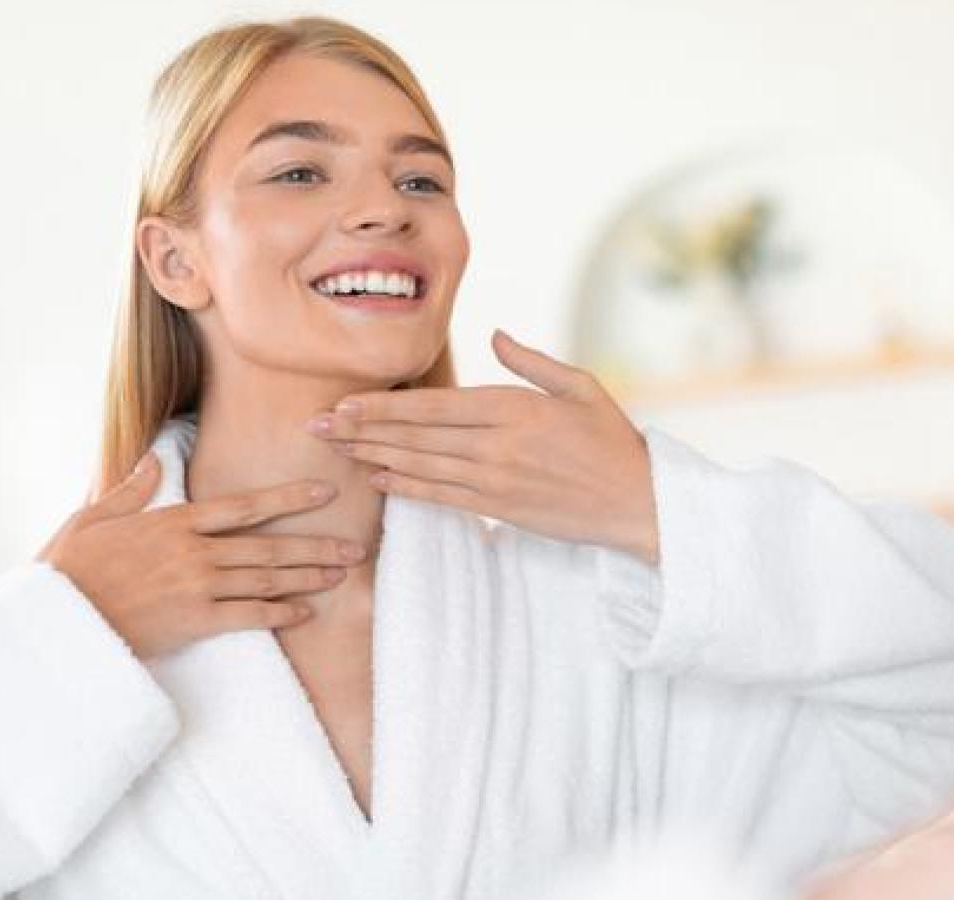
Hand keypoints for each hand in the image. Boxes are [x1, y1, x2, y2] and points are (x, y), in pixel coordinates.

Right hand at [38, 453, 369, 659]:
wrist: (57, 620)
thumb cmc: (70, 569)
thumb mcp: (94, 518)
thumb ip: (131, 490)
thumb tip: (152, 461)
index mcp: (173, 521)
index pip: (244, 506)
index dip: (288, 499)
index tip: (323, 493)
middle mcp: (194, 551)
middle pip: (268, 545)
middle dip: (316, 544)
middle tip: (355, 545)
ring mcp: (197, 587)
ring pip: (267, 579)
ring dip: (308, 576)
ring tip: (341, 573)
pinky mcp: (195, 622)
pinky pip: (249, 616)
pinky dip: (281, 613)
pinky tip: (306, 612)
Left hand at [312, 329, 659, 562]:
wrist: (638, 502)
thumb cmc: (613, 441)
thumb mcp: (581, 387)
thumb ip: (532, 362)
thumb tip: (495, 335)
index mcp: (514, 408)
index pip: (433, 406)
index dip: (382, 406)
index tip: (343, 402)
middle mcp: (497, 445)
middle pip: (415, 436)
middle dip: (361, 429)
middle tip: (315, 425)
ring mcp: (496, 481)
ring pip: (420, 466)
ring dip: (373, 456)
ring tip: (334, 449)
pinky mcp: (500, 510)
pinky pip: (441, 497)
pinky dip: (405, 487)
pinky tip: (377, 478)